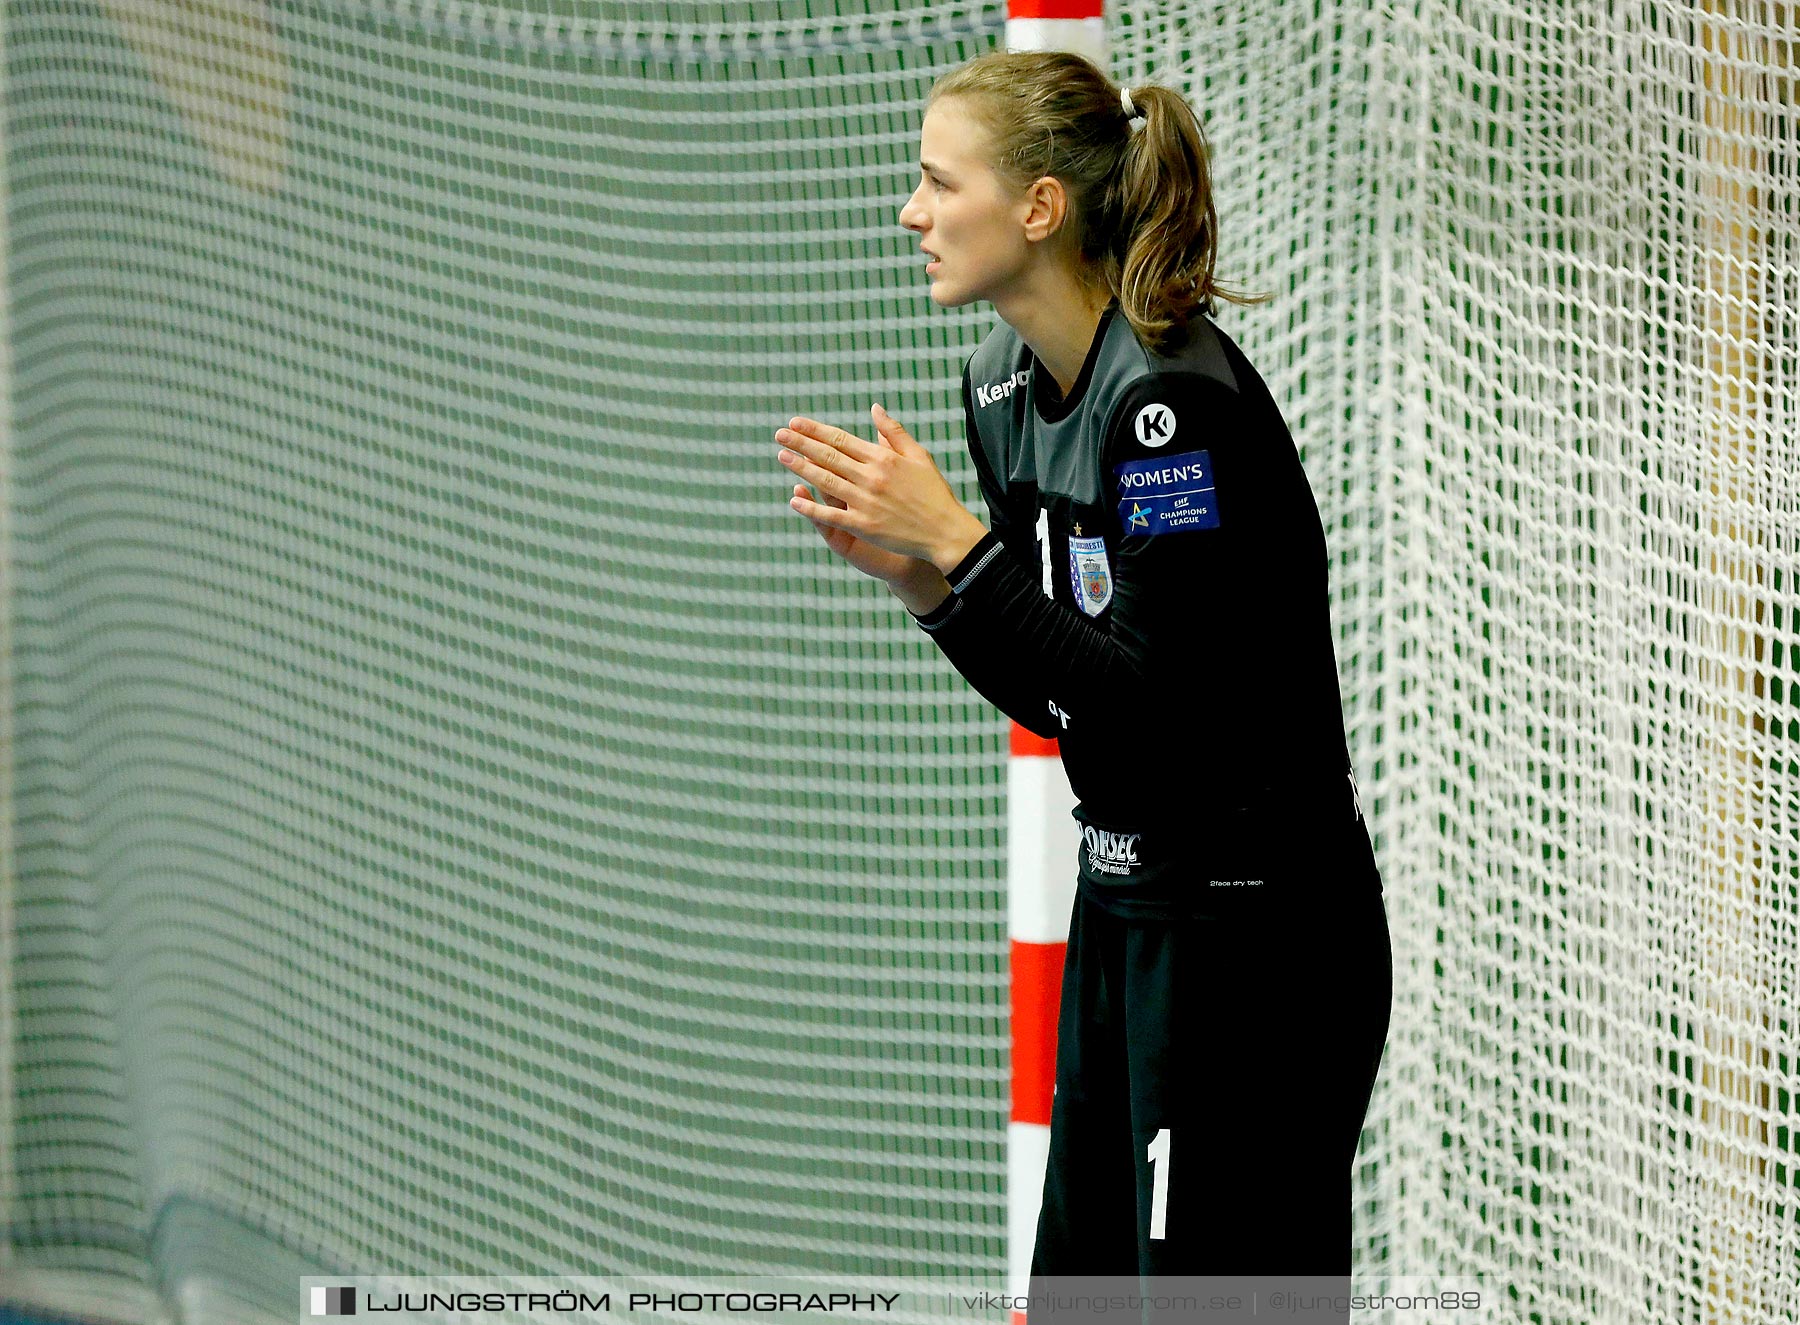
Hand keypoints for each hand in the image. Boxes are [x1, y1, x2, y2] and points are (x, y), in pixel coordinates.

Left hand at [777, 404, 987, 572]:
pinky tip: (794, 500)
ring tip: (782, 456)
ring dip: (801, 468)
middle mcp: (871, 477)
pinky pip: (831, 516)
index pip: (841, 439)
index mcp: (883, 458)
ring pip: (825, 481)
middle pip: (828, 456)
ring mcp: (865, 502)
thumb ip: (893, 432)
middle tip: (779, 434)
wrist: (945, 531)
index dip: (816, 430)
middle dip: (801, 443)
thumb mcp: (919, 455)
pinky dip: (811, 509)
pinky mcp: (864, 525)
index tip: (796, 422)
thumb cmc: (934, 492)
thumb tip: (874, 408)